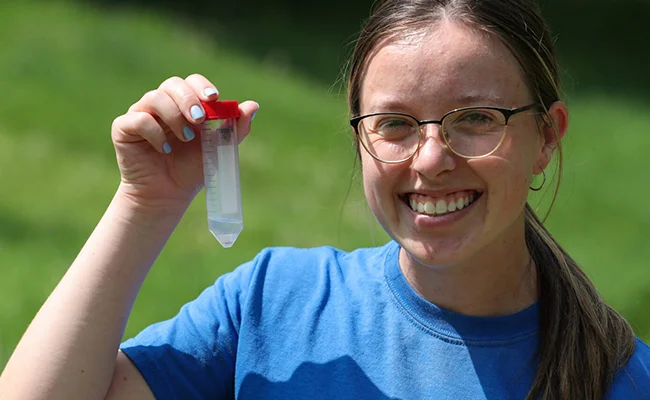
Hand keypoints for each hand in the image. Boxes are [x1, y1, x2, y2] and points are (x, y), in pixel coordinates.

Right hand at [111, 74, 258, 211]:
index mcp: (184, 104)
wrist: (167, 195)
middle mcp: (162, 104)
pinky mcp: (124, 128)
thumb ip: (235, 128)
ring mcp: (141, 113)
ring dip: (174, 117)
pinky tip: (166, 149)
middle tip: (199, 120)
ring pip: (154, 98)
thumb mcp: (218, 149)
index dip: (202, 86)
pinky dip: (155, 133)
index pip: (191, 82)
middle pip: (172, 84)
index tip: (214, 98)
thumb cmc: (192, 169)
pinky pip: (138, 119)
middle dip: (188, 99)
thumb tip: (253, 106)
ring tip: (185, 139)